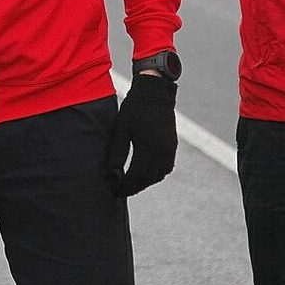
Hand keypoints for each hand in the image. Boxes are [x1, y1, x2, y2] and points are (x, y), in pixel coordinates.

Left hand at [106, 73, 177, 195]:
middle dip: (133, 188)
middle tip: (121, 191)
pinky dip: (156, 175)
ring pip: (159, 175)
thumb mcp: (121, 128)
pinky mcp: (172, 146)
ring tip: (132, 184)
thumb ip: (117, 151)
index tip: (115, 189)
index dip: (124, 186)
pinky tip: (146, 174)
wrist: (154, 93)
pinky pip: (166, 168)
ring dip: (145, 182)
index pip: (135, 176)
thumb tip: (112, 172)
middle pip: (147, 179)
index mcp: (147, 146)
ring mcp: (169, 149)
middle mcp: (161, 151)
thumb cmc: (134, 108)